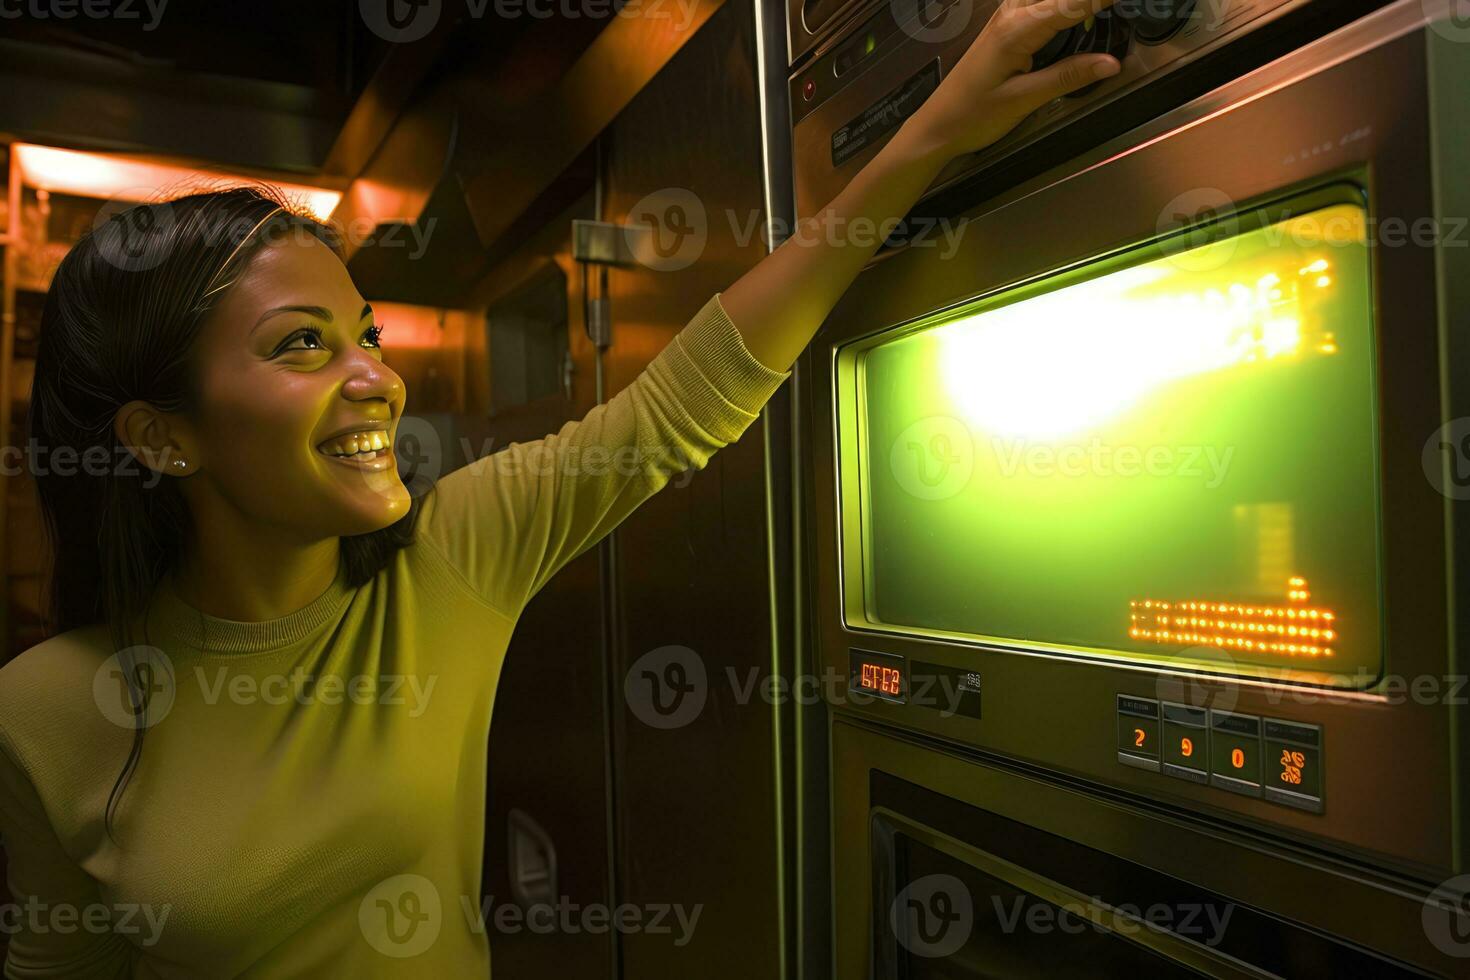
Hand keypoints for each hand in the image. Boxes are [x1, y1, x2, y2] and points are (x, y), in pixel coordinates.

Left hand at [903, 0, 1122, 164]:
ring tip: (1102, 10)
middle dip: (1090, 0)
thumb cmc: (971, 116)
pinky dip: (1061, 6)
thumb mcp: (1024, 100)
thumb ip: (1068, 77)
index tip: (1129, 3)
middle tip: (1118, 8)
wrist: (937, 125)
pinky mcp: (1006, 25)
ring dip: (1075, 3)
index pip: (1073, 3)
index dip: (1101, 0)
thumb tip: (1110, 63)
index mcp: (1017, 30)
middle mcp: (1011, 14)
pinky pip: (1039, 2)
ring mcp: (1007, 16)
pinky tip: (1076, 13)